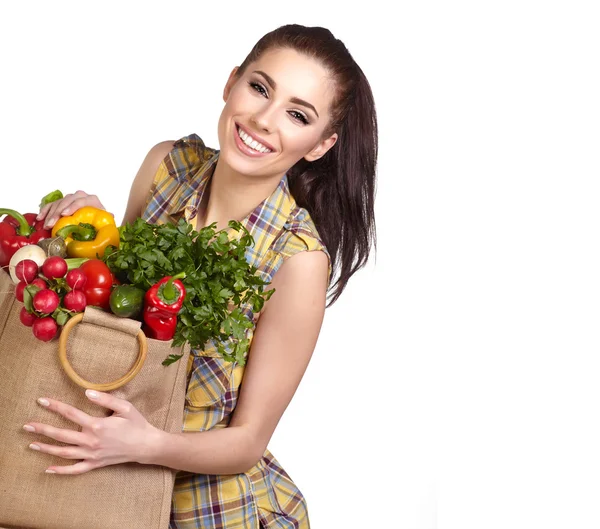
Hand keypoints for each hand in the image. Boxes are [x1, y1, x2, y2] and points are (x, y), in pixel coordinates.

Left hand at [24, 390, 159, 474]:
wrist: (146, 445)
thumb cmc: (137, 424)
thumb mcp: (125, 407)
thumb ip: (106, 399)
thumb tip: (87, 392)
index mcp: (97, 425)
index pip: (71, 414)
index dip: (55, 406)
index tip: (42, 401)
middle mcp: (91, 441)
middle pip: (61, 435)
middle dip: (42, 429)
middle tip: (26, 426)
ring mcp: (92, 454)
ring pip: (64, 453)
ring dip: (46, 449)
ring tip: (31, 444)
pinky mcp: (95, 464)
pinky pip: (75, 469)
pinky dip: (61, 470)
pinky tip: (48, 469)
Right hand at [37, 190, 106, 229]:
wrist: (96, 218)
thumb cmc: (101, 220)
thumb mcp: (104, 219)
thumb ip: (107, 217)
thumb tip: (111, 215)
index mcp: (91, 199)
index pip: (81, 201)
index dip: (72, 207)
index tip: (64, 215)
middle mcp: (80, 196)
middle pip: (66, 201)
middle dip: (57, 213)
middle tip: (51, 224)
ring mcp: (69, 198)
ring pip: (57, 203)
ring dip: (50, 214)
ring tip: (46, 225)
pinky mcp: (61, 203)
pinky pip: (51, 205)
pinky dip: (45, 211)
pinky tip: (39, 218)